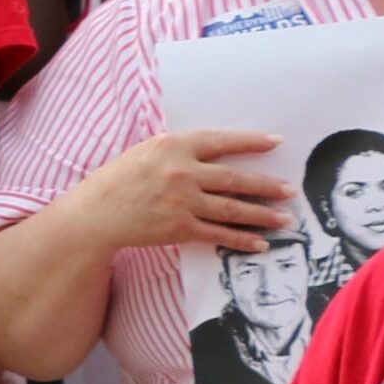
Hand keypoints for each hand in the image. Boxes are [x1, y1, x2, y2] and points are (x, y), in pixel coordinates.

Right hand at [78, 130, 291, 253]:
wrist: (94, 214)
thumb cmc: (117, 180)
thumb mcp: (146, 152)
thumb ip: (178, 149)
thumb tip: (213, 150)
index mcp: (173, 146)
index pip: (222, 141)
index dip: (251, 141)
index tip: (275, 142)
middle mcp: (182, 172)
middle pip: (236, 178)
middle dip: (267, 186)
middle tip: (289, 190)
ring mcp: (182, 202)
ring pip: (233, 208)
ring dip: (263, 215)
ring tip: (284, 218)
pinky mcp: (179, 228)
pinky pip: (218, 234)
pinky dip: (242, 240)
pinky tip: (260, 243)